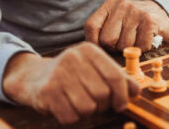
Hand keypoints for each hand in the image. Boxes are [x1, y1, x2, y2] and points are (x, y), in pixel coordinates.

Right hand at [2, 42, 139, 124]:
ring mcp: (58, 74)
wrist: (32, 76)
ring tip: (78, 103)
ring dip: (85, 112)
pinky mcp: (46, 91)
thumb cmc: (70, 74)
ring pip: (87, 107)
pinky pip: (70, 116)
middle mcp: (73, 59)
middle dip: (102, 105)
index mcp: (89, 51)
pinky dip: (71, 117)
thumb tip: (137, 91)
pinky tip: (65, 107)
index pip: (114, 77)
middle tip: (94, 104)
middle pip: (102, 94)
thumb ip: (117, 78)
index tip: (121, 104)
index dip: (122, 95)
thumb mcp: (94, 69)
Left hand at [84, 0, 168, 51]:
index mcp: (109, 5)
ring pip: (123, 46)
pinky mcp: (150, 22)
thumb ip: (103, 31)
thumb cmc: (134, 21)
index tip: (103, 47)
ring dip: (130, 49)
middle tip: (123, 42)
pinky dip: (143, 48)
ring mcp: (136, 13)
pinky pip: (139, 47)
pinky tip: (146, 39)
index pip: (91, 26)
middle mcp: (121, 6)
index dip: (94, 42)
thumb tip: (95, 54)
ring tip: (136, 39)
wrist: (162, 11)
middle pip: (106, 40)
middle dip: (114, 47)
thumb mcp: (116, 19)